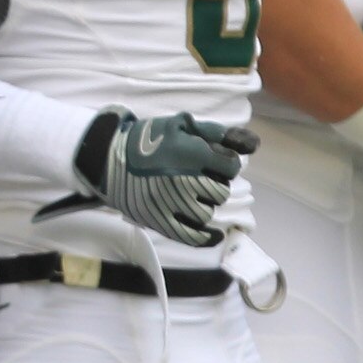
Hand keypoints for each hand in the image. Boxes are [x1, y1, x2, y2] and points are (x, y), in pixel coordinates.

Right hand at [72, 107, 255, 247]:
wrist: (109, 157)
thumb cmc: (149, 138)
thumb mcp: (182, 125)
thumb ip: (219, 134)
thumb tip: (253, 145)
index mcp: (189, 153)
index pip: (229, 166)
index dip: (225, 162)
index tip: (214, 161)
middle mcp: (182, 179)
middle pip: (220, 191)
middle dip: (214, 183)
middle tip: (200, 177)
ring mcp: (170, 203)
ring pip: (207, 212)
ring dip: (204, 203)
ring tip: (191, 194)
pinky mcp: (159, 221)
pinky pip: (191, 236)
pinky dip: (207, 238)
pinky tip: (214, 235)